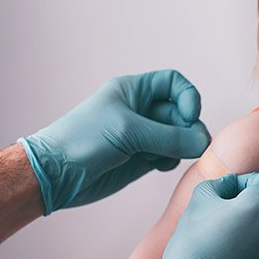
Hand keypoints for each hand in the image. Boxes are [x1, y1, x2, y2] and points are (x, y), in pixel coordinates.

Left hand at [19, 70, 209, 213]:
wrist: (55, 175)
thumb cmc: (82, 141)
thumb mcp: (128, 131)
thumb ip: (169, 137)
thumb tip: (202, 143)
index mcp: (134, 91)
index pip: (174, 83)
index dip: (187, 98)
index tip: (189, 117)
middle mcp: (140, 110)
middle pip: (180, 113)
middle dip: (189, 128)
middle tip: (193, 146)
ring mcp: (142, 136)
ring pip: (178, 136)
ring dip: (183, 146)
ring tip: (172, 157)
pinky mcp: (141, 159)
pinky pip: (169, 156)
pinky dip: (172, 160)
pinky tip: (159, 166)